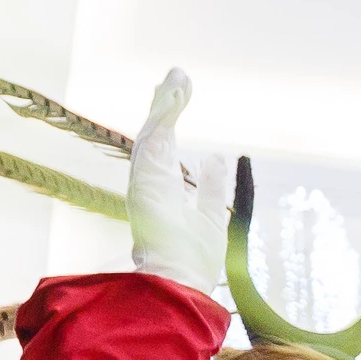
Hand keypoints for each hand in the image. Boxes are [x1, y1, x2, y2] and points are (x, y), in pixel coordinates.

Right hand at [126, 69, 227, 288]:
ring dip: (166, 104)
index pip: (168, 160)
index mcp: (164, 202)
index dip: (176, 134)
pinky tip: (177, 89)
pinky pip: (155, 134)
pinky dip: (166, 110)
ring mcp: (144, 181)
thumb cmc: (193, 266)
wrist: (177, 281)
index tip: (187, 114)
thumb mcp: (211, 220)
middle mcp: (150, 189)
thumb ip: (211, 188)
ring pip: (154, 133)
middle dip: (165, 110)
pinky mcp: (143, 173)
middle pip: (156, 140)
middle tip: (178, 81)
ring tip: (180, 77)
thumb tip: (217, 159)